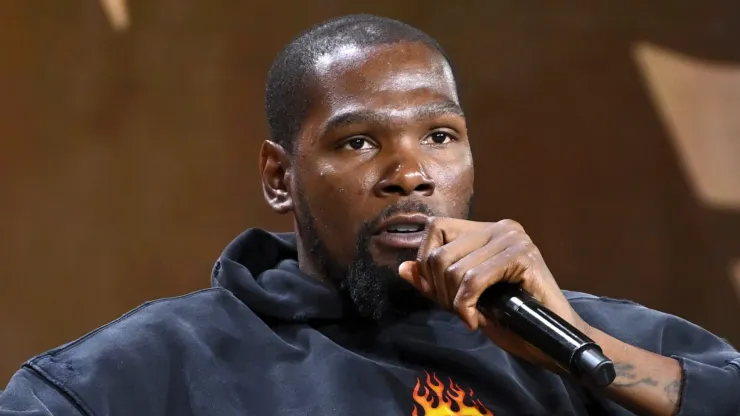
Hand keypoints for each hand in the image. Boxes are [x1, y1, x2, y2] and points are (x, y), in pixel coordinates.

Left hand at [398, 217, 591, 371]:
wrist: (553, 341)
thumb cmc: (512, 320)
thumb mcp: (464, 299)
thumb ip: (435, 282)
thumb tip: (404, 268)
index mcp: (485, 231)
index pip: (435, 230)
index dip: (428, 266)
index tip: (444, 297)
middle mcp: (500, 227)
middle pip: (439, 253)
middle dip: (440, 291)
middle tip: (460, 312)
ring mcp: (513, 239)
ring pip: (453, 267)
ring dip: (455, 302)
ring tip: (472, 316)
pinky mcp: (522, 256)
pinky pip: (473, 279)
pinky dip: (466, 305)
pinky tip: (477, 320)